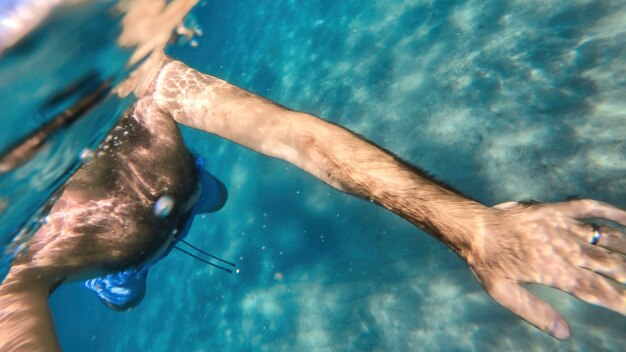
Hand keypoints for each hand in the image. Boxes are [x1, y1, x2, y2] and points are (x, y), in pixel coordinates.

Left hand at [466, 199, 625, 339]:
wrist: (474, 228)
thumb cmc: (487, 263)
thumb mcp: (504, 293)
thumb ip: (535, 312)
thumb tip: (564, 333)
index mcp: (553, 271)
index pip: (597, 290)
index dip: (619, 300)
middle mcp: (563, 248)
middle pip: (609, 264)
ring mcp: (561, 226)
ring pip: (605, 238)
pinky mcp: (555, 210)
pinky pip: (589, 208)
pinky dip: (612, 212)